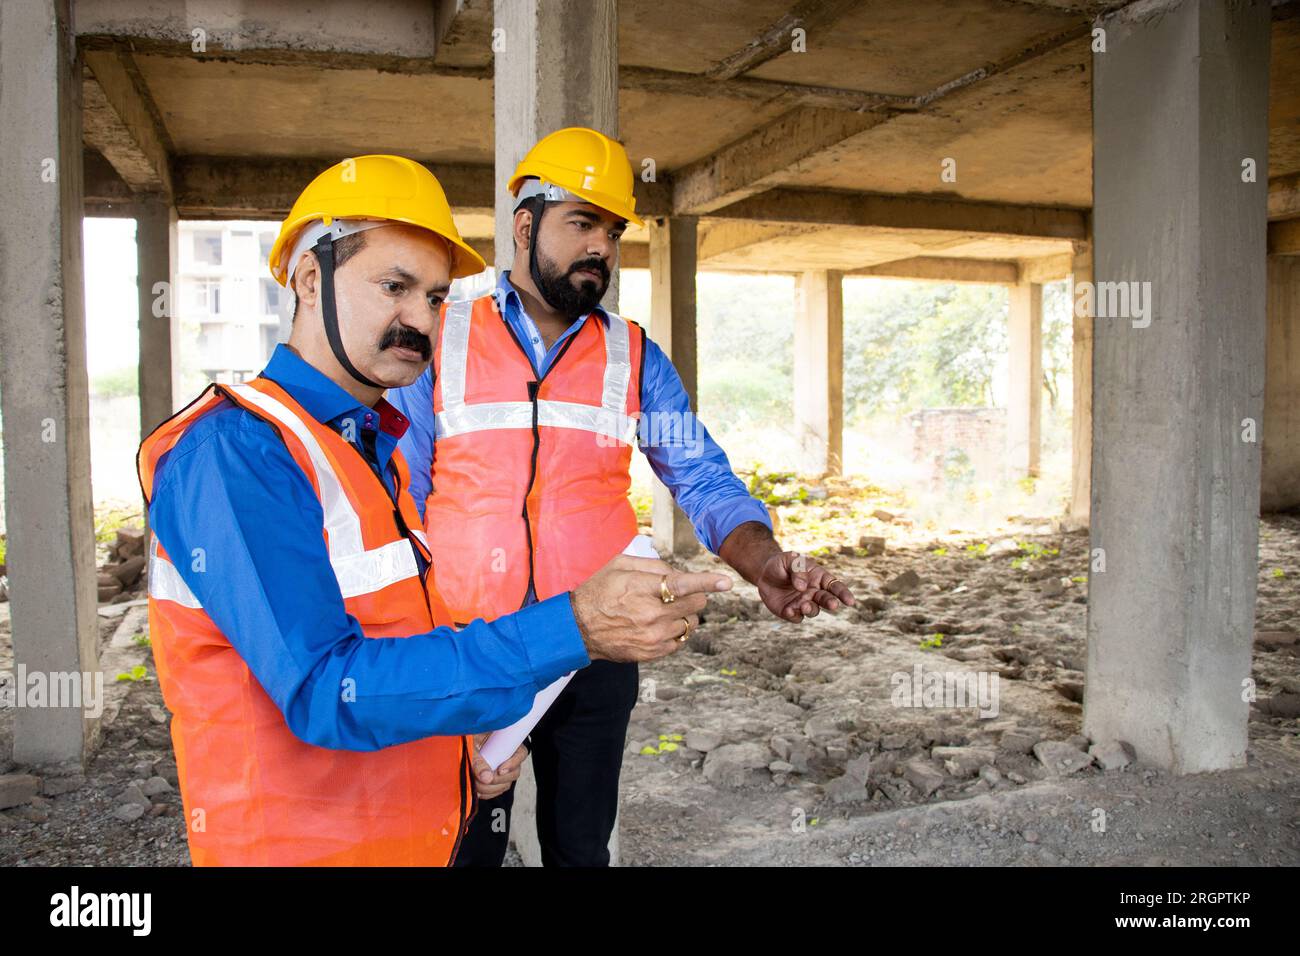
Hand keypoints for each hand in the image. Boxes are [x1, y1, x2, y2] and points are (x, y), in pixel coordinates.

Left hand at [470, 733, 527, 799]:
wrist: (454, 742)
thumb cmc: (465, 738)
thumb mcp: (470, 746)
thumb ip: (478, 761)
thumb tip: (487, 778)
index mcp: (505, 741)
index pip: (520, 753)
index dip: (513, 763)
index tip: (499, 770)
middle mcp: (506, 755)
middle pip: (515, 772)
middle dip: (498, 780)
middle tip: (483, 780)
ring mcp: (501, 768)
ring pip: (506, 784)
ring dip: (490, 788)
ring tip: (475, 785)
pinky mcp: (494, 778)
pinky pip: (497, 790)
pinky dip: (487, 793)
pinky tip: (477, 791)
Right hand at [570, 555, 732, 661]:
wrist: (579, 628)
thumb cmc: (600, 590)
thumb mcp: (619, 565)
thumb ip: (652, 565)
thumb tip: (678, 573)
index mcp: (640, 589)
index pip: (680, 585)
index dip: (706, 582)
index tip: (726, 582)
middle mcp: (649, 615)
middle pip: (694, 603)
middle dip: (693, 594)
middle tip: (674, 592)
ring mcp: (653, 637)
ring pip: (691, 622)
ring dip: (684, 613)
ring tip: (661, 610)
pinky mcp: (653, 652)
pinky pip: (681, 639)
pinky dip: (676, 629)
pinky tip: (658, 624)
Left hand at [756, 551, 855, 622]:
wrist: (764, 573)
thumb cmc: (782, 564)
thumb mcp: (790, 559)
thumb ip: (798, 570)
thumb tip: (802, 587)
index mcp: (819, 578)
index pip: (835, 586)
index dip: (844, 593)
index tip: (850, 601)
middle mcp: (814, 593)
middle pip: (827, 600)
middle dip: (831, 603)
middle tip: (833, 605)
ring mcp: (804, 603)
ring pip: (813, 610)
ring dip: (811, 609)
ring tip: (804, 605)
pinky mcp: (791, 612)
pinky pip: (797, 617)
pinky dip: (795, 615)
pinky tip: (789, 610)